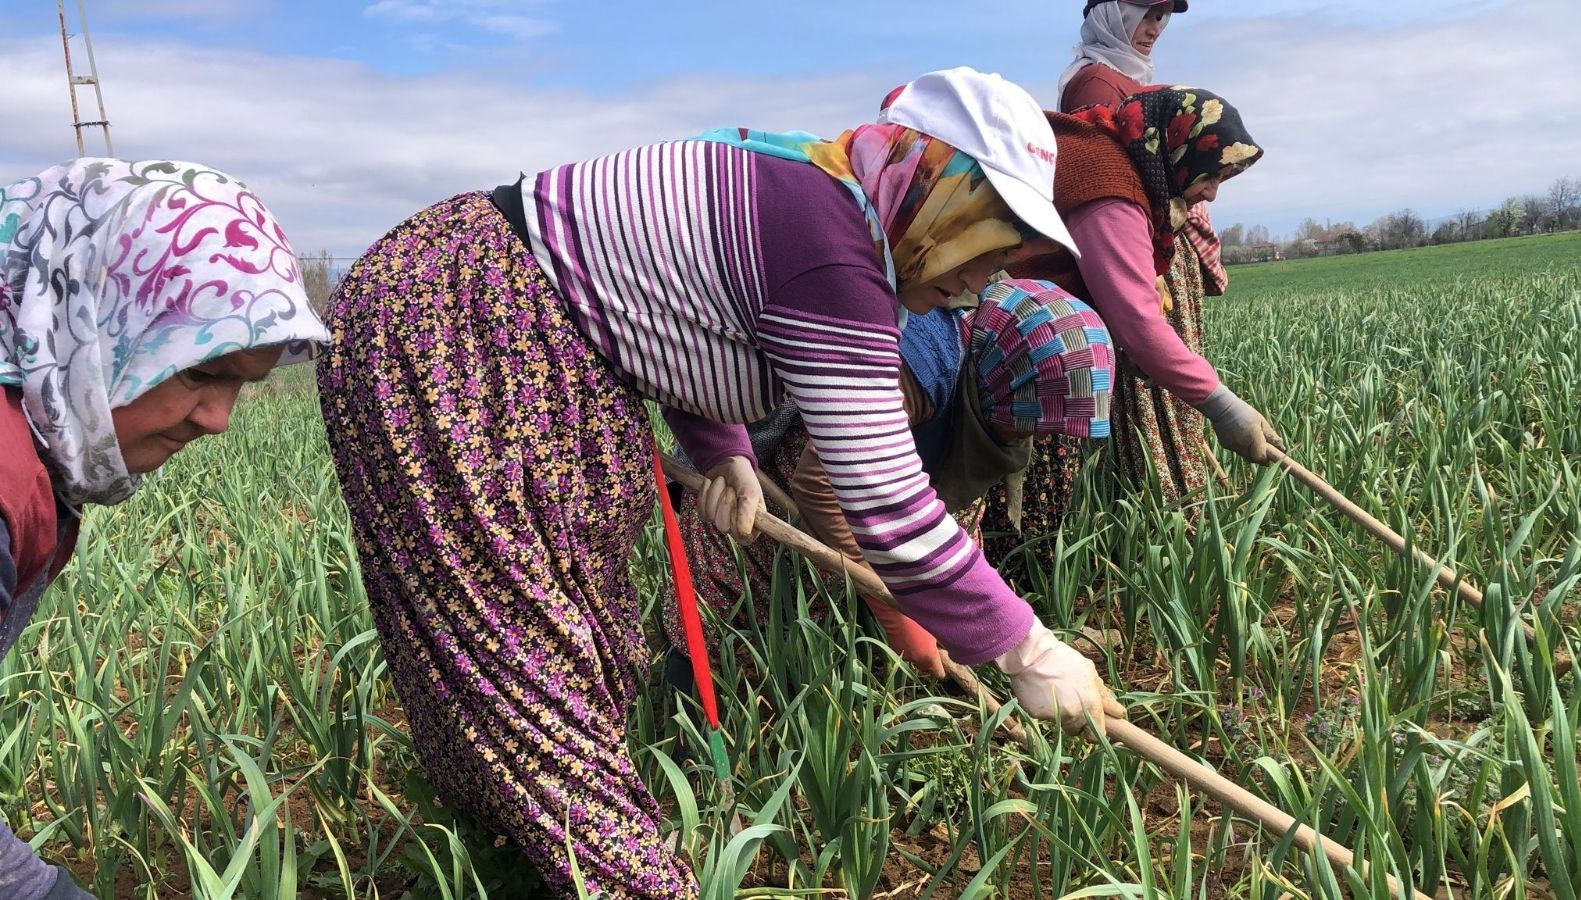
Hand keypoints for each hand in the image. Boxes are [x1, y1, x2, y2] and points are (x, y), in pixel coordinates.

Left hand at [697, 455, 764, 541]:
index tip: (740, 504)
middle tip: (731, 489)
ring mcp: (720, 520)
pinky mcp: (706, 513)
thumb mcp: (750, 492)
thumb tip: (744, 533)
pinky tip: (713, 485)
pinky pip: (701, 510)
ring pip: (710, 516)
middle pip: (723, 526)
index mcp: (753, 524)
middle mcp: (736, 525)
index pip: (743, 538)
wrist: (727, 465)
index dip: (738, 521)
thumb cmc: (744, 479)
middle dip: (726, 502)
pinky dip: (705, 493)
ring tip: (724, 485)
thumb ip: (748, 512)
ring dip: (715, 494)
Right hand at [995, 622, 1124, 734]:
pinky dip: (1044, 708)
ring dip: (1061, 714)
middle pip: (1078, 730)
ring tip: (1054, 694)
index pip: (1097, 733)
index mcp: (1091, 703)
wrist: (1032, 656)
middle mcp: (1075, 713)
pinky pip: (1045, 717)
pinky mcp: (1037, 715)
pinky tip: (1041, 693)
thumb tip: (1119, 713)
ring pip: (1062, 723)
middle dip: (1076, 721)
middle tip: (1069, 703)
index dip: (1095, 731)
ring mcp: (1055, 715)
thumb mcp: (1088, 672)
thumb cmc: (1063, 660)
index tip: (1092, 727)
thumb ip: (1103, 694)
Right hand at [1196, 385, 1284, 463]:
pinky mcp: (1225, 445)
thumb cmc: (1244, 412)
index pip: (1261, 457)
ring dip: (1248, 450)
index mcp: (1254, 437)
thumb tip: (1282, 447)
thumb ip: (1271, 435)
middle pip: (1252, 458)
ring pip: (1244, 454)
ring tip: (1247, 437)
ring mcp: (1233, 446)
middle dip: (1257, 456)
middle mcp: (1243, 444)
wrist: (1222, 408)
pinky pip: (1236, 450)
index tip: (1269, 460)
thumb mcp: (1260, 421)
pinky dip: (1239, 446)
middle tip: (1260, 447)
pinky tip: (1237, 435)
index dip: (1265, 460)